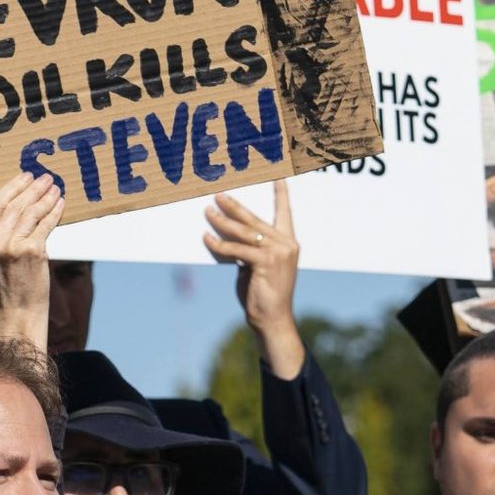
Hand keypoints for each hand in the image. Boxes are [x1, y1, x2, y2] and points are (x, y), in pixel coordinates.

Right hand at [0, 170, 65, 350]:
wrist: (16, 314)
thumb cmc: (5, 287)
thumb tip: (15, 204)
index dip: (11, 188)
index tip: (24, 177)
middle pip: (12, 205)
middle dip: (31, 188)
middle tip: (43, 178)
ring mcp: (10, 247)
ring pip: (30, 212)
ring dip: (44, 196)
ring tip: (54, 187)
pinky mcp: (32, 252)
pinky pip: (44, 224)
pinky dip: (54, 211)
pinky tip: (60, 204)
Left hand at [203, 180, 305, 379]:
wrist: (273, 319)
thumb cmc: (263, 294)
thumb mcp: (256, 266)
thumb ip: (249, 249)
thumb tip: (227, 236)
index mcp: (288, 242)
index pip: (285, 211)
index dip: (281, 193)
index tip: (278, 175)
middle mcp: (286, 244)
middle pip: (255, 218)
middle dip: (234, 206)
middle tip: (217, 194)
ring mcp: (278, 252)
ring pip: (244, 232)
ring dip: (222, 221)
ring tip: (207, 212)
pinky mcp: (266, 262)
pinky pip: (237, 249)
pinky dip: (219, 244)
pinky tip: (206, 238)